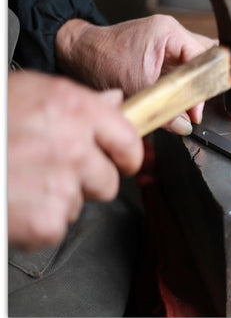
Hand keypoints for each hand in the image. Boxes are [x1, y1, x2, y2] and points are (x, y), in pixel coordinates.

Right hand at [8, 71, 143, 249]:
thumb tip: (115, 102)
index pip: (128, 139)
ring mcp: (60, 184)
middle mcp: (72, 145)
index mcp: (73, 109)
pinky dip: (39, 220)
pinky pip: (58, 224)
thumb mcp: (30, 94)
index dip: (127, 154)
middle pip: (109, 179)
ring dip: (58, 197)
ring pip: (81, 202)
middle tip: (52, 170)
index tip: (123, 159)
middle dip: (87, 180)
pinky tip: (16, 200)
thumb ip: (78, 102)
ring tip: (23, 179)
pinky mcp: (46, 220)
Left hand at [56, 15, 216, 134]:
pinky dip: (184, 83)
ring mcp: (168, 42)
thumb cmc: (100, 61)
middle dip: (203, 83)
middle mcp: (171, 33)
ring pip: (196, 63)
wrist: (79, 55)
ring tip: (188, 102)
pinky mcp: (162, 53)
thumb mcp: (134, 87)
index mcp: (168, 32)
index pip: (202, 58)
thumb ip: (162, 108)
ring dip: (194, 83)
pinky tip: (178, 97)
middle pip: (205, 57)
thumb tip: (184, 125)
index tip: (196, 110)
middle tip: (195, 106)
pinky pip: (183, 67)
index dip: (203, 86)